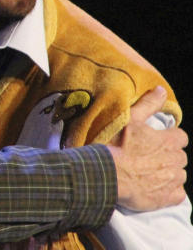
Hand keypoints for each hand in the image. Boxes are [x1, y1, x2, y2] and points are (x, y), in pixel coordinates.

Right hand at [107, 86, 187, 210]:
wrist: (106, 175)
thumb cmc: (115, 145)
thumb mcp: (129, 119)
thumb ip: (148, 104)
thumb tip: (160, 90)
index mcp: (169, 141)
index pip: (180, 137)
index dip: (169, 138)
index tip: (155, 140)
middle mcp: (175, 160)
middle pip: (180, 157)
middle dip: (168, 156)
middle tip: (148, 157)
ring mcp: (172, 180)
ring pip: (179, 175)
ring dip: (168, 173)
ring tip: (148, 172)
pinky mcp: (167, 198)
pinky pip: (177, 194)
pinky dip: (169, 191)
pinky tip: (154, 187)